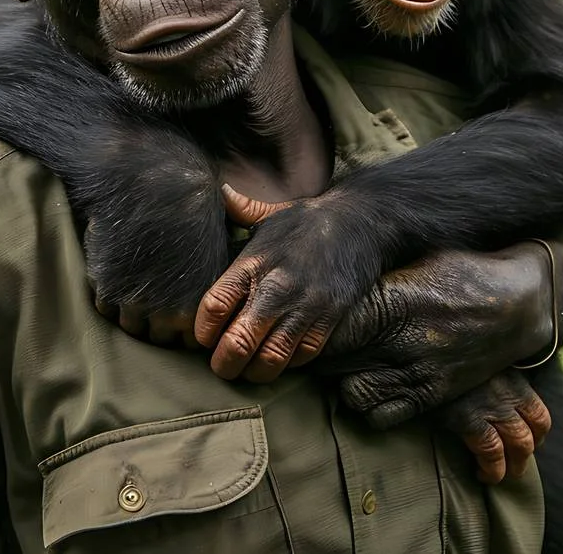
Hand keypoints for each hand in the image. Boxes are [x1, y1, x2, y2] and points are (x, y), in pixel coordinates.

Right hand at [82, 147, 229, 348]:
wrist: (152, 184)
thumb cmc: (191, 207)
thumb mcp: (219, 243)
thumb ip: (218, 276)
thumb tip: (226, 290)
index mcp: (201, 302)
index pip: (191, 339)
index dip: (184, 325)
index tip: (179, 308)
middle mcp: (170, 311)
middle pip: (160, 339)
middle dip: (157, 323)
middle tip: (154, 299)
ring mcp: (136, 304)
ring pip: (131, 328)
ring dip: (132, 313)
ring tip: (134, 288)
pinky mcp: (108, 290)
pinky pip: (106, 310)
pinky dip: (110, 297)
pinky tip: (118, 276)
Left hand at [194, 186, 386, 382]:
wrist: (360, 222)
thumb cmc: (308, 221)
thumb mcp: (269, 215)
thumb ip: (240, 211)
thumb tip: (219, 191)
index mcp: (253, 262)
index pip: (214, 306)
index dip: (202, 331)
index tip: (202, 338)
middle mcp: (276, 286)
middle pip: (238, 341)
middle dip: (224, 363)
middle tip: (221, 366)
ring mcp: (305, 304)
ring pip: (271, 358)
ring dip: (255, 372)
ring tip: (249, 371)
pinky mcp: (329, 316)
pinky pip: (303, 355)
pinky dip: (288, 364)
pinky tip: (280, 358)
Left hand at [306, 242, 553, 426]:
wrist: (518, 303)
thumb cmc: (460, 271)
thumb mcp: (414, 262)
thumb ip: (372, 277)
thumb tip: (324, 273)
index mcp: (392, 302)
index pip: (328, 328)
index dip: (306, 328)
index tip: (297, 321)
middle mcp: (401, 342)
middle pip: (332, 363)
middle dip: (316, 356)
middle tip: (310, 345)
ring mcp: (418, 373)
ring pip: (352, 394)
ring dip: (340, 381)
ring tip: (341, 365)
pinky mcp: (433, 396)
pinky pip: (382, 415)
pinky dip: (368, 404)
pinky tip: (369, 382)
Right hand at [436, 372, 550, 484]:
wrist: (425, 357)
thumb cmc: (449, 362)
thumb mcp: (481, 366)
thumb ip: (495, 382)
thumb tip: (500, 402)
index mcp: (513, 379)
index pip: (540, 415)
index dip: (537, 437)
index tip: (528, 445)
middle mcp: (508, 393)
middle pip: (531, 433)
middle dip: (524, 457)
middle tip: (513, 467)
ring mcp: (491, 406)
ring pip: (519, 445)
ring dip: (512, 467)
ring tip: (498, 476)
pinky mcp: (469, 418)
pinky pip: (491, 452)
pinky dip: (491, 469)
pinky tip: (481, 474)